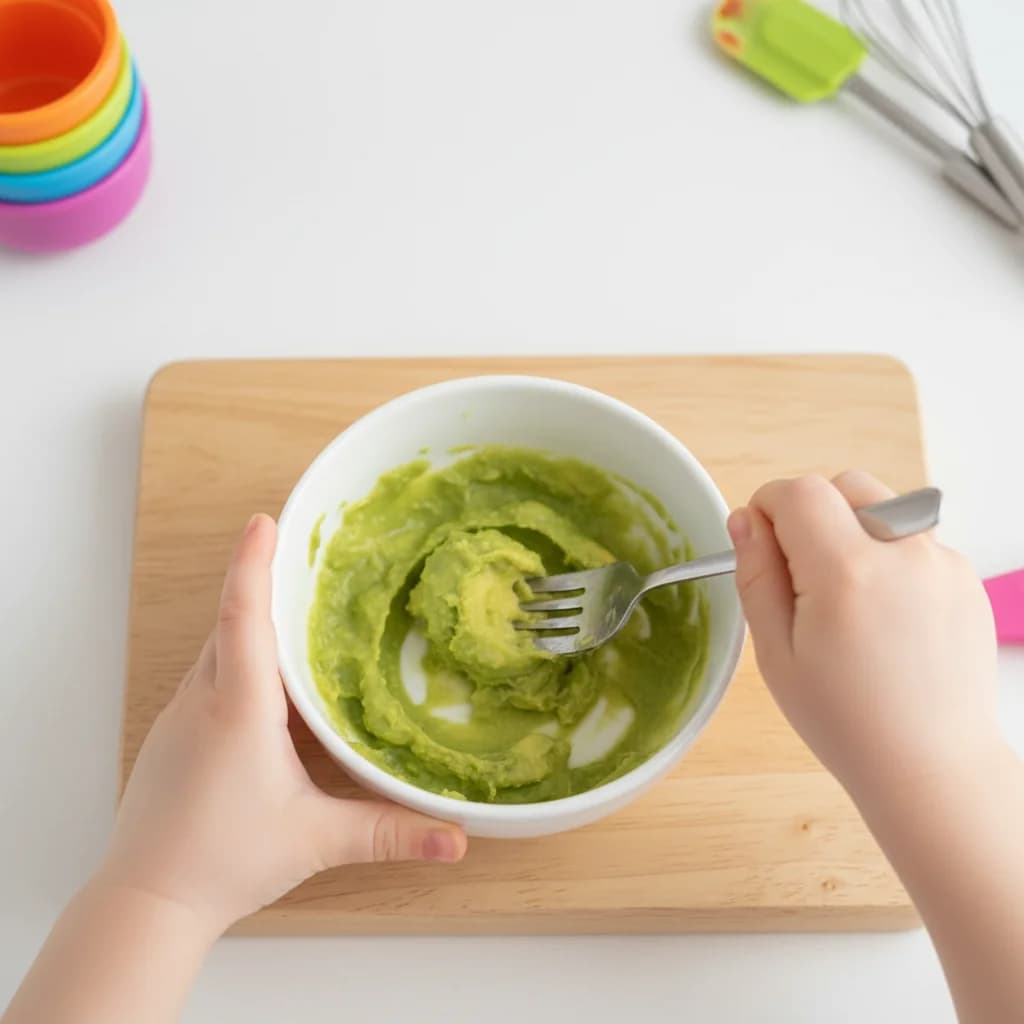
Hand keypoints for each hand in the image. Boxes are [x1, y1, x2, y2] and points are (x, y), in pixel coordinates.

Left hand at [101, 514, 466, 934]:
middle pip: (231, 621)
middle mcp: (204, 700)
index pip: (244, 617)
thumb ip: (390, 831)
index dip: (253, 564)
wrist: (146, 903)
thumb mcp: (316, 839)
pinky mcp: (175, 736)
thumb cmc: (221, 863)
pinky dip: (238, 657)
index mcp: (239, 709)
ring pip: (218, 648)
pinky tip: (268, 679)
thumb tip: (455, 836)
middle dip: (261, 580)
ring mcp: (182, 716)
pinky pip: (209, 676)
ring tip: (293, 604)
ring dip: (250, 620)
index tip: (265, 520)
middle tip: (298, 548)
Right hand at [728, 471, 998, 799]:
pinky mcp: (966, 579)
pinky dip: (890, 557)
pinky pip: (915, 540)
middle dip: (813, 512)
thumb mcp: (776, 653)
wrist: (930, 766)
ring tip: (847, 597)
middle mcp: (903, 554)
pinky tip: (884, 616)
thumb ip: (757, 575)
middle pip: (845, 486)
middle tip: (801, 573)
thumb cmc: (846, 721)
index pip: (800, 491)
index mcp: (846, 572)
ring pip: (883, 508)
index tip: (763, 544)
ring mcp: (943, 564)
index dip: (770, 508)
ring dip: (854, 531)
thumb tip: (745, 520)